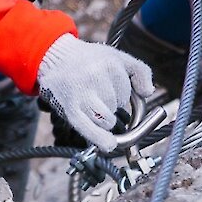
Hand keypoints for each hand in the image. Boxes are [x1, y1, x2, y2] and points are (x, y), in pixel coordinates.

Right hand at [35, 33, 156, 151]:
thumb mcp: (117, 56)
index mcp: (110, 62)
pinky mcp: (70, 109)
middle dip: (111, 103)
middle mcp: (95, 76)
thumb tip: (148, 93)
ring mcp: (82, 94)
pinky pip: (89, 129)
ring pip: (107, 120)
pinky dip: (100, 139)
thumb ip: (140, 71)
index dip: (120, 92)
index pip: (127, 91)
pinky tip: (109, 145)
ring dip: (104, 118)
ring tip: (91, 104)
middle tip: (96, 91)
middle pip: (117, 105)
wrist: (54, 58)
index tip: (108, 85)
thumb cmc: (88, 60)